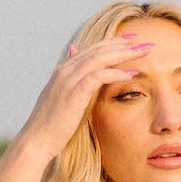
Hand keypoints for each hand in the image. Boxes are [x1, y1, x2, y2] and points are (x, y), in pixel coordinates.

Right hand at [17, 32, 154, 162]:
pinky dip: (114, 73)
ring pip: (99, 58)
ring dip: (123, 54)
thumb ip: (71, 83)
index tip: (131, 41)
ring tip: (143, 52)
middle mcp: (65, 71)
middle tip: (143, 41)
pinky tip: (130, 74)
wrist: (37, 141)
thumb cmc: (51, 125)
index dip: (111, 43)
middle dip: (122, 44)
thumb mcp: (61, 100)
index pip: (91, 50)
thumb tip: (77, 68)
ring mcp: (68, 81)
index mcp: (63, 71)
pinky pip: (97, 77)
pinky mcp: (73, 94)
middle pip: (98, 50)